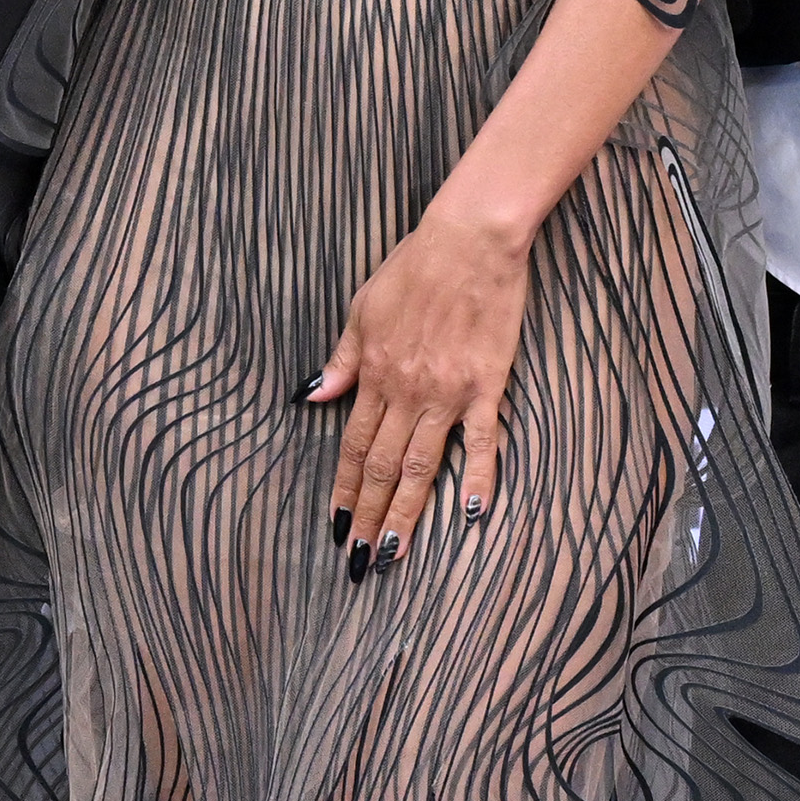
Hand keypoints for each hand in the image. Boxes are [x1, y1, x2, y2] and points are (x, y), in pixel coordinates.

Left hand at [305, 201, 531, 576]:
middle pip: (384, 466)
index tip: (337, 525)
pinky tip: (474, 514)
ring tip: (396, 553)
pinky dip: (479, 478)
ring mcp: (448, 391)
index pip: (353, 445)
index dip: (345, 489)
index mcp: (374, 372)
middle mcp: (406, 390)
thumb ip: (341, 360)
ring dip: (408, 513)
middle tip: (360, 561)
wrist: (470, 239)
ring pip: (423, 465)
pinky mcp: (487, 385)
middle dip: (369, 517)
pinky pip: (482, 441)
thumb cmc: (414, 266)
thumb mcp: (362, 308)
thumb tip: (312, 397)